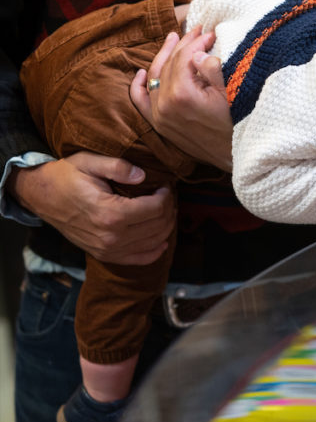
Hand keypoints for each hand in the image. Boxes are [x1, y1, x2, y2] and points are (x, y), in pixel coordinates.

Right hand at [10, 152, 175, 264]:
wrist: (41, 196)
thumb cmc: (65, 177)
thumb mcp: (88, 162)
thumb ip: (118, 166)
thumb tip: (143, 175)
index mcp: (111, 213)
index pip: (156, 209)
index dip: (167, 196)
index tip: (165, 186)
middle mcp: (112, 236)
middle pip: (159, 226)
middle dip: (169, 210)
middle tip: (167, 198)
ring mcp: (108, 249)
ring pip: (154, 242)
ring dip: (166, 226)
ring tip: (164, 211)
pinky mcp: (105, 255)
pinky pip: (140, 259)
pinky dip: (155, 251)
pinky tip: (162, 241)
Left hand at [130, 27, 232, 169]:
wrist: (238, 157)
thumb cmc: (239, 125)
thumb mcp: (232, 94)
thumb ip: (212, 69)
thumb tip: (197, 54)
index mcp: (182, 94)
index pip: (184, 57)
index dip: (197, 42)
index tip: (210, 34)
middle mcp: (165, 105)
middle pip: (169, 64)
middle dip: (183, 45)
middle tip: (196, 32)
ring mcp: (160, 116)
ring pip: (155, 76)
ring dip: (164, 56)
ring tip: (174, 40)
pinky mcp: (160, 125)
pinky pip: (141, 101)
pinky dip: (139, 85)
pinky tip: (142, 72)